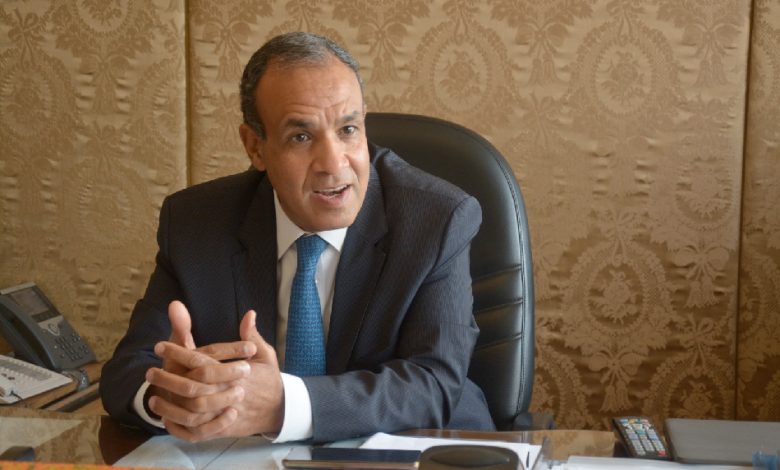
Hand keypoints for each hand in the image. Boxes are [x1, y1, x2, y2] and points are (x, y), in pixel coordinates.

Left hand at [160, 310, 284, 440]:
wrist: (281, 410)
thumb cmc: (269, 380)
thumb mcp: (264, 354)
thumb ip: (252, 335)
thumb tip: (249, 313)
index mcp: (238, 372)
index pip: (202, 360)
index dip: (179, 352)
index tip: (160, 346)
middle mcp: (230, 392)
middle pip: (193, 386)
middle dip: (169, 378)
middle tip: (150, 372)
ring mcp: (226, 412)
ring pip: (192, 410)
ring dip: (169, 404)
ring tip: (153, 395)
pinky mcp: (223, 429)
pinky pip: (197, 431)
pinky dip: (180, 426)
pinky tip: (166, 418)